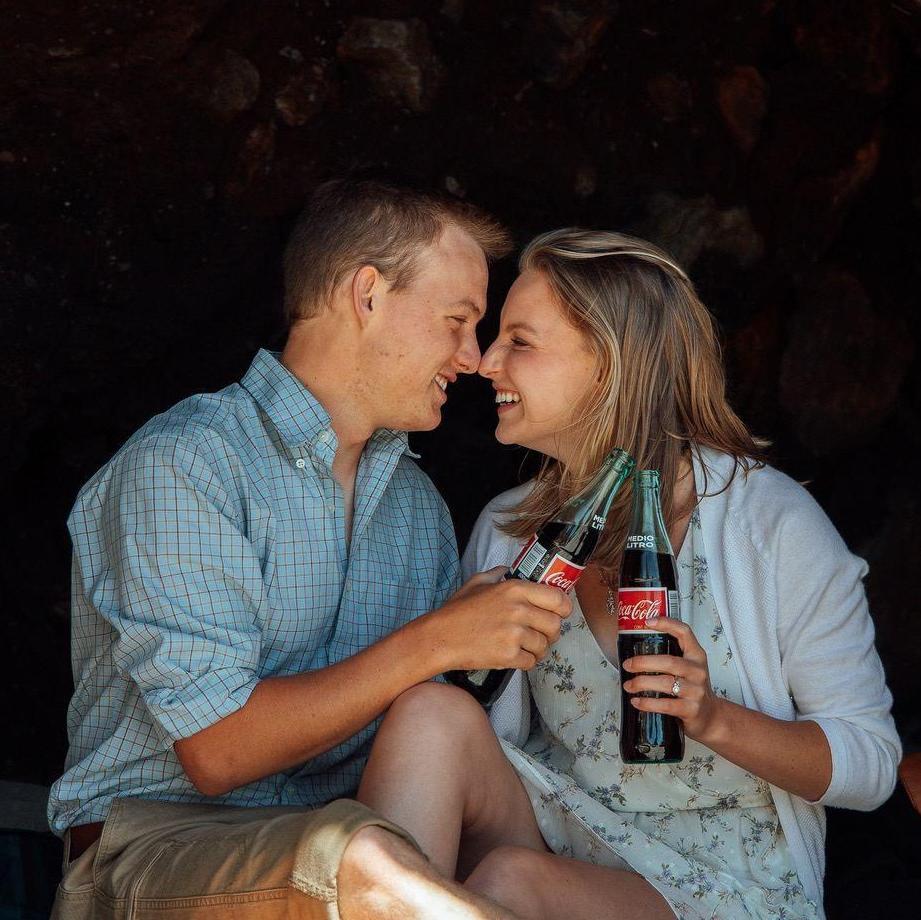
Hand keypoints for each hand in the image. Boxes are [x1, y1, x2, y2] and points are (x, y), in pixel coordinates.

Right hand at [427, 567, 571, 672]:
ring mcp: (514, 634)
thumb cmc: (457, 610)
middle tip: (540, 634)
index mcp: (515, 589)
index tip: (559, 613)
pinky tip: (513, 656)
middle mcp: (518, 610)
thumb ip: (498, 574)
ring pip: (544, 645)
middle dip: (550, 632)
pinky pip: (531, 662)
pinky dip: (525, 661)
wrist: (440, 637)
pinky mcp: (508, 656)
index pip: (558, 598)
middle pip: (555, 625)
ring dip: (537, 649)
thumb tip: (509, 569)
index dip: (563, 608)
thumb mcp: (477, 582)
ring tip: (524, 646)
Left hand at [621, 617, 722, 741]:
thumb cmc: (692, 688)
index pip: (684, 632)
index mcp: (696, 655)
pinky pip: (665, 705)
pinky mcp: (691, 709)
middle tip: (627, 665)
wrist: (710, 716)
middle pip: (668, 661)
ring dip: (641, 683)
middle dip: (643, 662)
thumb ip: (670, 656)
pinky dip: (647, 703)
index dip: (666, 624)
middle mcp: (698, 671)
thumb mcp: (687, 668)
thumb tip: (634, 649)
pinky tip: (636, 701)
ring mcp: (696, 691)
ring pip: (665, 683)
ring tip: (628, 685)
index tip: (647, 621)